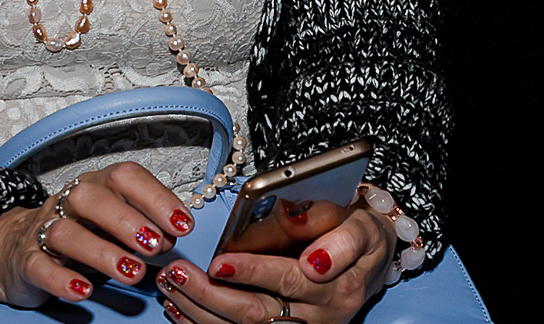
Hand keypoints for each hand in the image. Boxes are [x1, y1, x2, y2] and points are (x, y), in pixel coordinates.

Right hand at [0, 162, 194, 307]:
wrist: (15, 250)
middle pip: (91, 197)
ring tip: (133, 272)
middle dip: (127, 220)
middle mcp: (67, 201)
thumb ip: (143, 226)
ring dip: (102, 252)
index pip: (124, 176)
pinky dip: (62, 279)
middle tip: (156, 246)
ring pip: (66, 232)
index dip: (155, 196)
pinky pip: (39, 266)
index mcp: (95, 185)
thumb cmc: (79, 234)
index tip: (183, 224)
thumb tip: (172, 237)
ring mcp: (43, 230)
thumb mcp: (111, 224)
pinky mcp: (26, 261)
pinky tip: (85, 291)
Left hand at [157, 204, 395, 323]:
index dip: (252, 272)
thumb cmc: (362, 238)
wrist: (372, 262)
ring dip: (200, 311)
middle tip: (179, 273)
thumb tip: (311, 253)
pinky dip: (203, 323)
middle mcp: (318, 318)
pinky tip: (180, 307)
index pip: (289, 281)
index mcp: (338, 289)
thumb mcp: (364, 228)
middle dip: (210, 295)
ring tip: (171, 284)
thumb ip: (341, 239)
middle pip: (256, 313)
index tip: (219, 261)